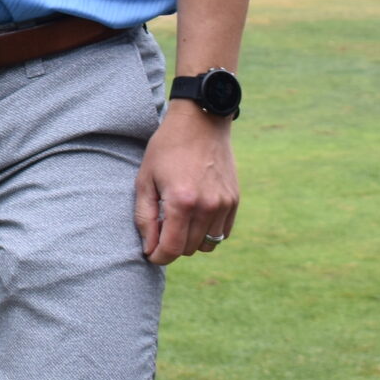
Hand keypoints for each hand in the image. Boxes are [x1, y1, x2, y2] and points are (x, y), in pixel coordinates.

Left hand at [134, 101, 236, 264]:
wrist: (201, 122)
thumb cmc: (166, 148)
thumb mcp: (145, 179)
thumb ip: (144, 217)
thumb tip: (149, 248)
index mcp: (181, 201)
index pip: (172, 248)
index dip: (158, 257)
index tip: (150, 254)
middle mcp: (207, 206)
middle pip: (189, 249)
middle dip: (172, 247)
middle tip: (160, 231)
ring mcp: (224, 204)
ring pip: (207, 244)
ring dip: (190, 241)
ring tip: (177, 222)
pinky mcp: (234, 201)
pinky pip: (222, 233)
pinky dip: (207, 232)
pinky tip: (194, 217)